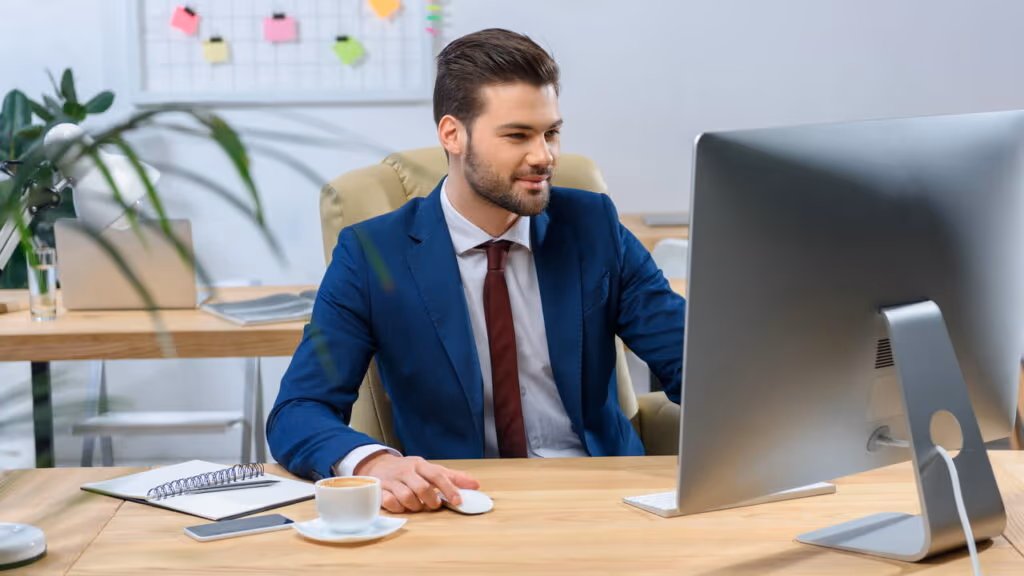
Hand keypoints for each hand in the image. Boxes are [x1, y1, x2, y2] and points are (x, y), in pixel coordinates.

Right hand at [354, 452, 479, 512]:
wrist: (377, 464)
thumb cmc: (409, 470)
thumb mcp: (430, 469)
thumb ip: (452, 477)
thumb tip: (475, 485)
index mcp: (420, 464)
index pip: (437, 475)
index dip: (449, 488)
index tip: (458, 501)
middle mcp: (406, 471)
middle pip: (422, 487)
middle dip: (431, 500)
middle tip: (435, 505)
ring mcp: (392, 481)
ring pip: (407, 496)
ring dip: (416, 506)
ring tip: (419, 506)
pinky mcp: (380, 490)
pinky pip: (390, 503)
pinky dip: (398, 508)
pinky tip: (402, 507)